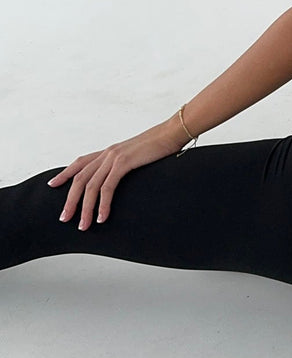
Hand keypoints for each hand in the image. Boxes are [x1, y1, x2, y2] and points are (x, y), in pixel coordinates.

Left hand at [47, 118, 187, 230]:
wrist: (173, 132)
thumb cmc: (162, 144)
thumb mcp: (139, 154)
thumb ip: (128, 164)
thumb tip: (126, 176)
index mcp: (110, 151)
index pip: (80, 162)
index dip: (65, 173)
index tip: (53, 185)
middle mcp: (108, 153)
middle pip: (80, 178)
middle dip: (70, 200)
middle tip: (64, 218)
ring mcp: (114, 157)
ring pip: (90, 186)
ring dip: (84, 208)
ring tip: (83, 226)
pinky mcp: (124, 162)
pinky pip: (107, 188)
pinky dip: (103, 204)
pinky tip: (102, 217)